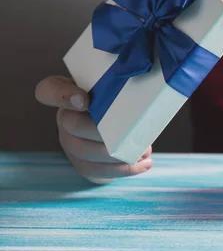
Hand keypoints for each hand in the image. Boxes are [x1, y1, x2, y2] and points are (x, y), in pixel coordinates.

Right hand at [35, 76, 151, 183]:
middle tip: (129, 130)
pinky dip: (124, 169)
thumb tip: (143, 79)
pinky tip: (145, 163)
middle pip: (72, 125)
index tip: (84, 100)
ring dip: (117, 154)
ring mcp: (71, 144)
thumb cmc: (116, 101)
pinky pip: (98, 171)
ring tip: (144, 149)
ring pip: (85, 152)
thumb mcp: (113, 86)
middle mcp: (64, 119)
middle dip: (102, 130)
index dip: (63, 95)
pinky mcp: (84, 165)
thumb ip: (118, 82)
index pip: (48, 90)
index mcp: (68, 95)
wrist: (113, 128)